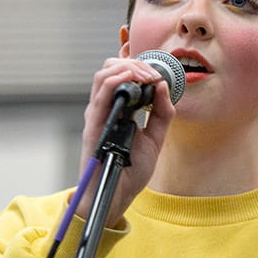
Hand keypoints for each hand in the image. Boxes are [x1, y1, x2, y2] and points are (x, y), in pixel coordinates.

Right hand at [75, 57, 175, 227]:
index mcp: (118, 109)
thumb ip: (162, 113)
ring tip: (146, 75)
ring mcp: (98, 115)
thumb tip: (163, 86)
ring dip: (127, 69)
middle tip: (153, 74)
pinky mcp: (94, 126)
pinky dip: (115, 81)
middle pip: (110, 69)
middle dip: (134, 64)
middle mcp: (105, 108)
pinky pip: (101, 96)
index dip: (140, 67)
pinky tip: (130, 78)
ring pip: (103, 76)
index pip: (122, 75)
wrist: (118, 193)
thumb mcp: (156, 137)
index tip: (159, 75)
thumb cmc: (131, 169)